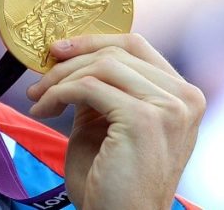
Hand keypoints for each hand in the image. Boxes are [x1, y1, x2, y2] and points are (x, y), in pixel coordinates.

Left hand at [26, 34, 204, 209]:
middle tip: (38, 77)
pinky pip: (87, 87)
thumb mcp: (108, 123)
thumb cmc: (112, 181)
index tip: (58, 49)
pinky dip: (58, 94)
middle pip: (117, 52)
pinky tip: (44, 110)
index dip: (93, 41)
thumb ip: (102, 89)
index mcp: (182, 97)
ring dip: (59, 79)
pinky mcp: (144, 119)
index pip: (136, 46)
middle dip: (70, 60)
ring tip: (38, 98)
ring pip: (101, 66)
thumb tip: (71, 57)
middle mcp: (184, 98)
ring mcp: (168, 108)